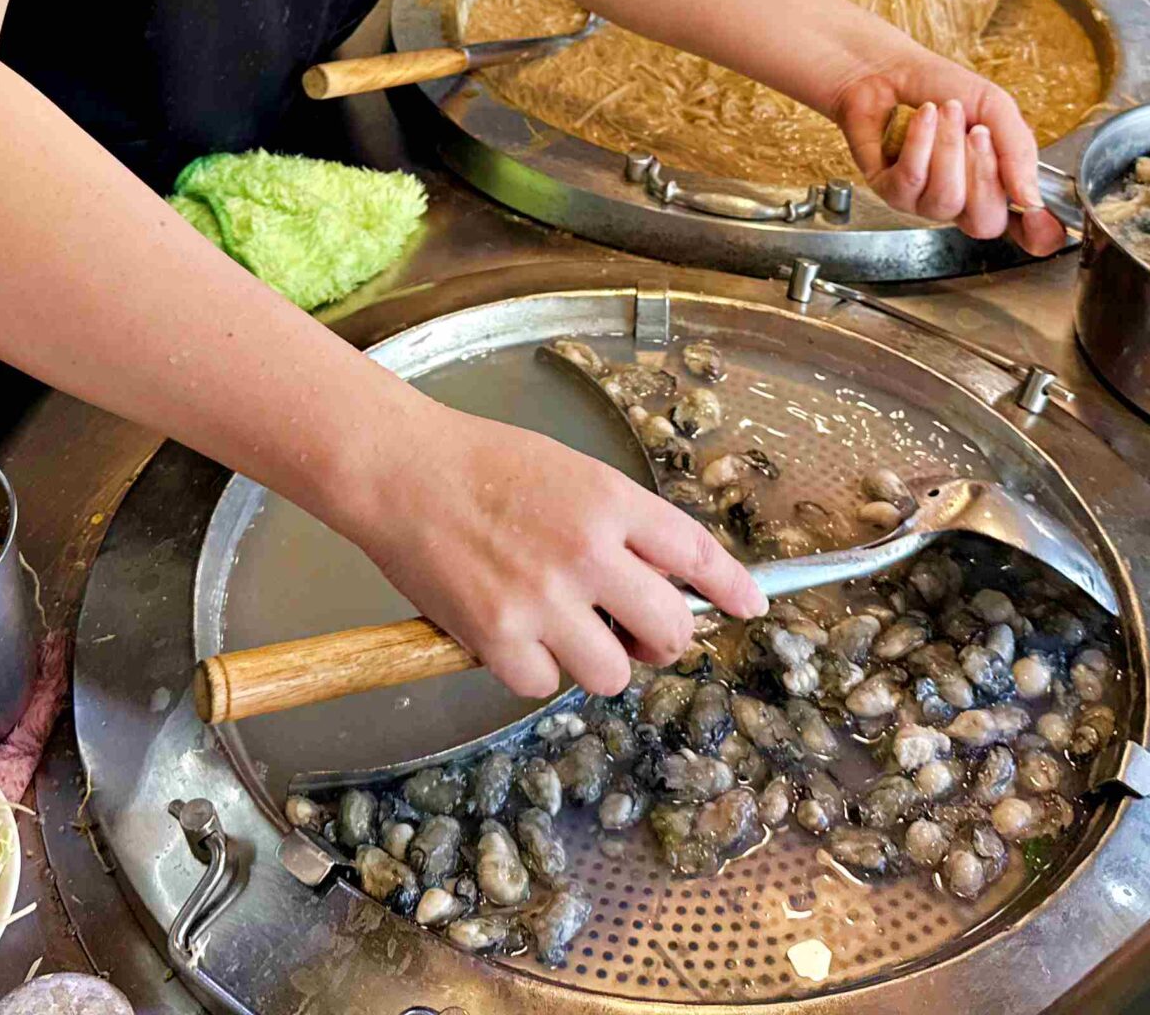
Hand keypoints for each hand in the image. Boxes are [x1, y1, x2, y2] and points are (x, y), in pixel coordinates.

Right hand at [335, 402, 767, 700]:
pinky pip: (543, 685)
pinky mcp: (497, 638)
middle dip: (661, 639)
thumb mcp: (570, 473)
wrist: (400, 471)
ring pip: (613, 672)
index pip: (696, 554)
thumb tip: (661, 579)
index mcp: (610, 502)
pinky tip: (511, 633)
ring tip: (564, 631)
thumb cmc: (480, 463)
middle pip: (669, 630)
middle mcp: (587, 553)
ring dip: (598, 661)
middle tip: (637, 632)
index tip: (748, 607)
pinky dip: (532, 669)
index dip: (732, 588)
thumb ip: (619, 523)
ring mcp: (543, 600)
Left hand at [830, 43, 1068, 254]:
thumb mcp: (995, 108)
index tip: (1039, 215)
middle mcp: (961, 201)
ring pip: (946, 200)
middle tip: (978, 131)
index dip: (1038, 234)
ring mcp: (923, 201)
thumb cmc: (944, 89)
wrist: (890, 66)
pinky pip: (911, 181)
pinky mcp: (888, 191)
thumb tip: (1032, 199)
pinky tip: (922, 116)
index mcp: (995, 185)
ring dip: (948, 149)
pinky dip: (920, 142)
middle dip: (985, 173)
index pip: (1025, 232)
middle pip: (986, 223)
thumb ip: (1018, 150)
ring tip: (946, 111)